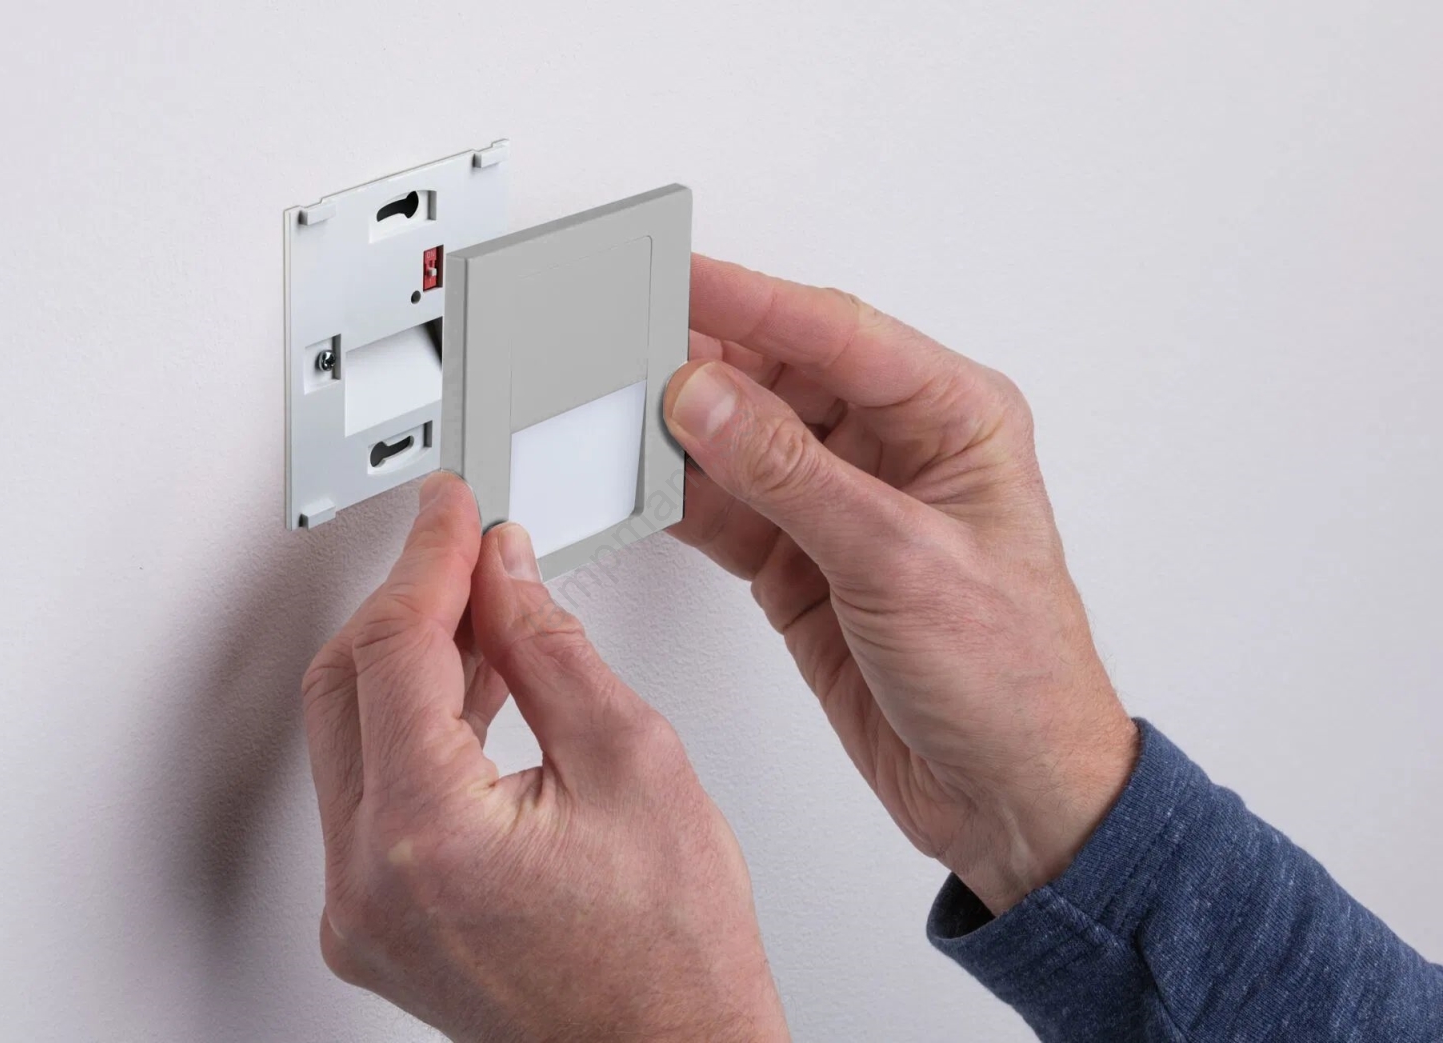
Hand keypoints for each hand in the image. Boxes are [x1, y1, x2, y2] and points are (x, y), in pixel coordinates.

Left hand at [300, 472, 788, 1041]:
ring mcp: (360, 911)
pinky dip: (410, 728)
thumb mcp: (634, 761)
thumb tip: (503, 573)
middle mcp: (367, 882)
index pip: (395, 645)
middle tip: (466, 548)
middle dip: (406, 600)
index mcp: (427, 835)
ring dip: (408, 660)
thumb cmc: (673, 956)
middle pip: (345, 683)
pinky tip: (468, 690)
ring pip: (348, 735)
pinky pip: (368, 793)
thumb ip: (550, 647)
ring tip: (483, 612)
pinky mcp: (374, 923)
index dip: (429, 558)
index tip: (455, 510)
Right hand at [665, 256, 1138, 914]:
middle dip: (701, 363)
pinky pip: (726, 509)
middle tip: (624, 343)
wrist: (1008, 793)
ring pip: (742, 442)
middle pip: (779, 378)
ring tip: (613, 410)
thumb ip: (792, 476)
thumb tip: (705, 400)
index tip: (679, 279)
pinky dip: (680, 499)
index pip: (836, 334)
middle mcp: (895, 451)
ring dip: (680, 432)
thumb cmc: (1012, 676)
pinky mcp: (801, 561)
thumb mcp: (900, 560)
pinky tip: (638, 482)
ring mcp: (842, 506)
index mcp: (953, 418)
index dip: (751, 301)